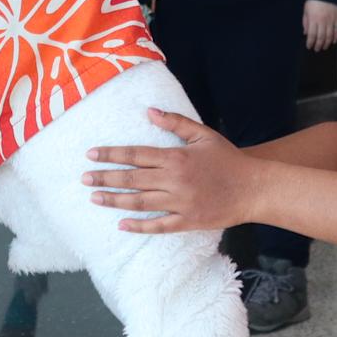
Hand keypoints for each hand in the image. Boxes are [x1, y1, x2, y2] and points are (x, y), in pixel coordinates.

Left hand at [85, 108, 258, 233]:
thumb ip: (175, 122)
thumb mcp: (203, 134)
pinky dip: (139, 226)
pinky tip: (121, 224)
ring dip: (114, 200)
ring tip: (94, 197)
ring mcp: (180, 203)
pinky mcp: (187, 221)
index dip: (111, 155)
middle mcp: (174, 180)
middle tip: (83, 178)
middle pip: (132, 179)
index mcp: (175, 157)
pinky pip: (159, 225)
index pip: (136, 155)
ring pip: (140, 202)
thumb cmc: (228, 159)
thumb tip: (149, 111)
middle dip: (105, 178)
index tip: (91, 155)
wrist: (253, 188)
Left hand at [302, 0, 336, 52]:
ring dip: (327, 43)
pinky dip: (336, 37)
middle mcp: (323, 21)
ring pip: (330, 36)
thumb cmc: (313, 1)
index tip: (309, 46)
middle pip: (321, 37)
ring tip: (324, 47)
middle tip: (317, 49)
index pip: (312, 35)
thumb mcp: (306, 11)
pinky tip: (333, 41)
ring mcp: (331, 20)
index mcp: (314, 19)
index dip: (310, 43)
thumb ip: (306, 23)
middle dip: (318, 45)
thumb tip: (306, 33)